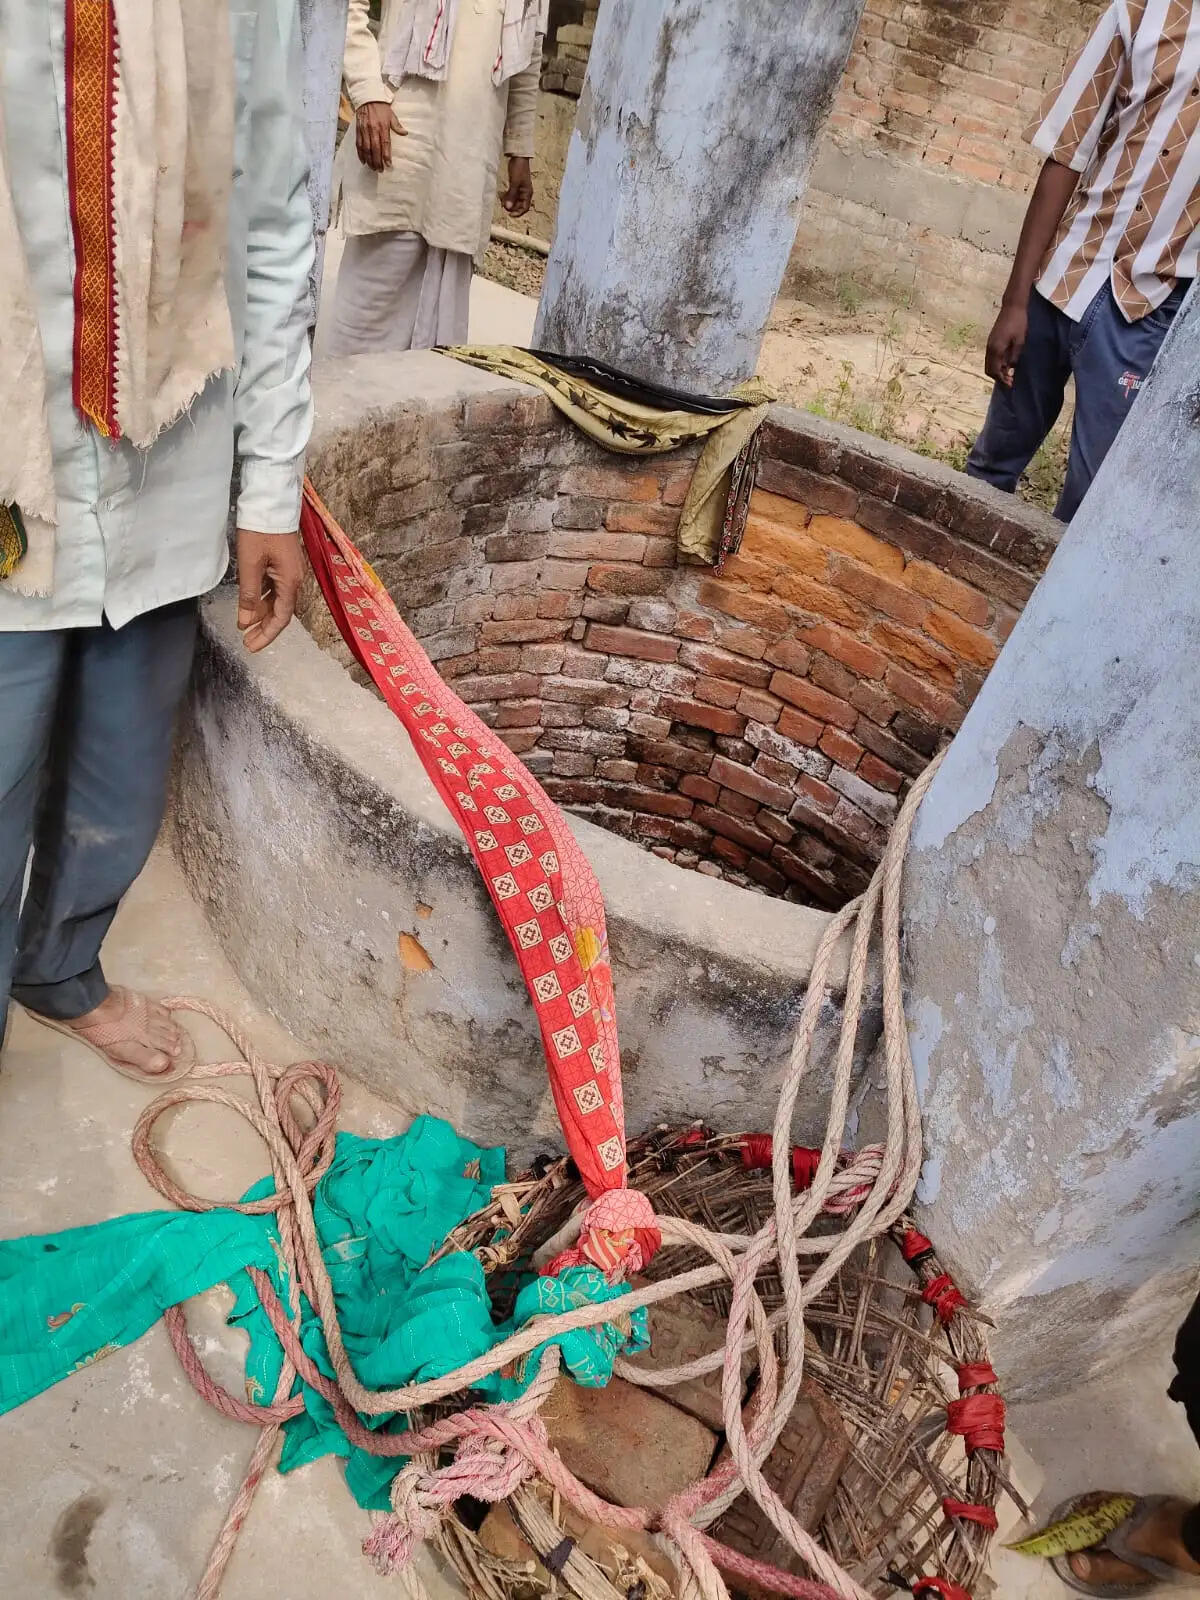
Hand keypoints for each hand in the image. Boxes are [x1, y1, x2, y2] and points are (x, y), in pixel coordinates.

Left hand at [236, 529, 304, 652]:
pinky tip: (250, 605)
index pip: (281, 618)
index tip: (252, 646)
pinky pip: (274, 589)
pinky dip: (262, 599)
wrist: (271, 502)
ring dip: (261, 614)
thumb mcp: (250, 563)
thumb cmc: (261, 530)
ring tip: (244, 625)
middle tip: (246, 641)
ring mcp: (289, 572)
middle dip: (263, 628)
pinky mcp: (283, 564)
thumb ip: (249, 594)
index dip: (267, 635)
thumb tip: (246, 620)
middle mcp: (294, 580)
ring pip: (276, 601)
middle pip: (280, 612)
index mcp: (289, 582)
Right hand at [355, 100, 404, 171]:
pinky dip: (360, 154)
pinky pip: (359, 144)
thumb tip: (405, 133)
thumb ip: (397, 125)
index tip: (388, 165)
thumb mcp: (391, 114)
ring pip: (366, 149)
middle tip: (380, 170)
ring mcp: (364, 130)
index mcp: (382, 127)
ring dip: (369, 160)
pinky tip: (363, 161)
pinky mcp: (358, 130)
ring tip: (372, 168)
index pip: (385, 144)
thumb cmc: (381, 106)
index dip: (386, 155)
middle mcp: (373, 129)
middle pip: (375, 149)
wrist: (367, 97)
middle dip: (377, 161)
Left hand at [502, 156, 532, 216]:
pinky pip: (512, 195)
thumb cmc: (519, 169)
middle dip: (512, 208)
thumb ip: (512, 195)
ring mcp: (520, 189)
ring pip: (515, 201)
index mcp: (528, 193)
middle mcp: (525, 193)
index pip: (524, 208)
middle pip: (519, 206)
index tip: (509, 215)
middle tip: (503, 206)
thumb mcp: (515, 183)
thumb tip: (508, 208)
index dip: (518, 213)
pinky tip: (502, 197)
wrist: (518, 157)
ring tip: (502, 202)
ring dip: (509, 203)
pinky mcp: (515, 186)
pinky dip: (507, 198)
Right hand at [984, 302, 1028, 388]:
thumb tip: (1010, 370)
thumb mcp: (1020, 341)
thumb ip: (1014, 357)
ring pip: (988, 364)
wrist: (1012, 307)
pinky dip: (996, 364)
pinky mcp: (991, 341)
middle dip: (998, 377)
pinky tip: (1005, 364)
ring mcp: (989, 344)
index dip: (1002, 379)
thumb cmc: (1018, 322)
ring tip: (1008, 374)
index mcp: (996, 349)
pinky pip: (990, 357)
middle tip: (1009, 381)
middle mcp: (990, 348)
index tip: (1010, 384)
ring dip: (997, 371)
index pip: (995, 370)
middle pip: (989, 369)